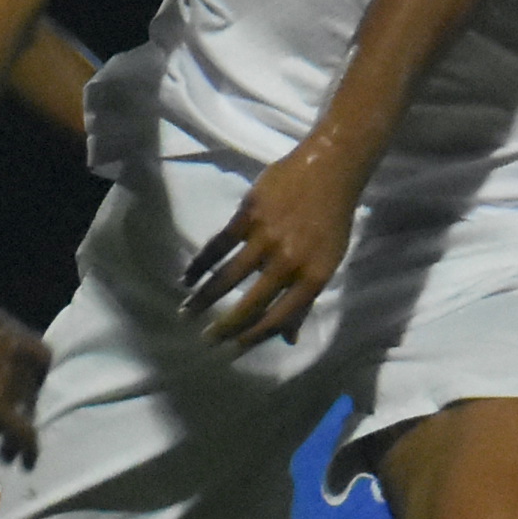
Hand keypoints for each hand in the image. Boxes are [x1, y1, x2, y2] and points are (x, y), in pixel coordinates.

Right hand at [0, 289, 50, 465]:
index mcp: (7, 330)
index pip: (40, 356)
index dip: (32, 378)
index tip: (20, 392)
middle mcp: (16, 354)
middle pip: (29, 388)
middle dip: (19, 409)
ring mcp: (8, 378)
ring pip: (25, 412)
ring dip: (14, 433)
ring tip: (2, 452)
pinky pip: (21, 430)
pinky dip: (26, 448)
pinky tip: (23, 463)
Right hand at [181, 131, 369, 349]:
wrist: (329, 169)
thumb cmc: (331, 219)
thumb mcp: (327, 263)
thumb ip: (306, 301)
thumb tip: (288, 338)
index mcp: (313, 276)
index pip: (279, 317)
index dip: (253, 337)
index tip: (232, 349)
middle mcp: (289, 261)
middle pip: (250, 302)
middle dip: (225, 325)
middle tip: (205, 339)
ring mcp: (267, 237)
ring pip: (228, 276)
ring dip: (204, 297)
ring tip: (187, 312)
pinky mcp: (248, 215)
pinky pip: (218, 245)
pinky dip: (200, 263)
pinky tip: (187, 278)